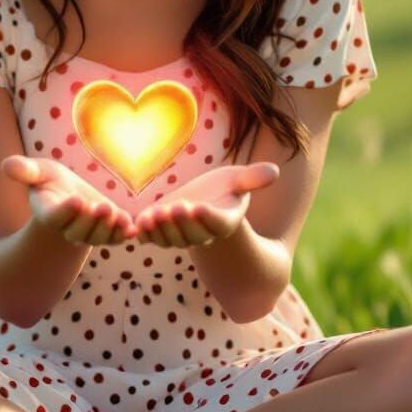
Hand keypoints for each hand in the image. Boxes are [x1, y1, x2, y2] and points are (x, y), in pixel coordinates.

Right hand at [1, 155, 134, 246]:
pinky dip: (124, 235)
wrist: (69, 196)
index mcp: (49, 214)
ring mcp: (88, 234)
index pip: (56, 217)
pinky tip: (134, 228)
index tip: (76, 200)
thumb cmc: (50, 181)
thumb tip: (5, 164)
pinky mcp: (107, 233)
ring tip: (117, 215)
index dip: (66, 211)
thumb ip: (25, 171)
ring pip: (98, 237)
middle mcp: (68, 228)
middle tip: (102, 206)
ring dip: (109, 229)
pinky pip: (115, 238)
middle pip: (79, 231)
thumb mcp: (39, 172)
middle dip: (91, 220)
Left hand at [125, 163, 279, 248]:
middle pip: (193, 234)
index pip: (218, 224)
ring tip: (153, 214)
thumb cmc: (221, 188)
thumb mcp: (236, 179)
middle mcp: (203, 234)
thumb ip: (253, 178)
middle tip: (174, 208)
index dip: (208, 218)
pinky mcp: (161, 234)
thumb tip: (275, 171)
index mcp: (224, 221)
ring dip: (161, 229)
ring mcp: (181, 237)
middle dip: (182, 222)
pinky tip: (137, 224)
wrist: (199, 201)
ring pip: (171, 239)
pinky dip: (145, 234)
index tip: (199, 207)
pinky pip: (153, 239)